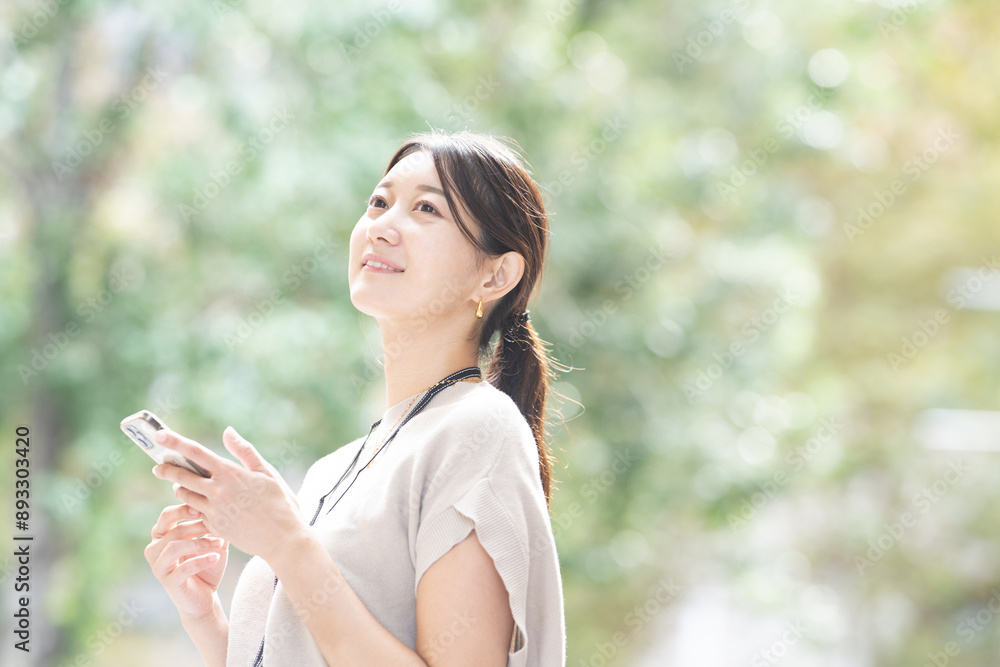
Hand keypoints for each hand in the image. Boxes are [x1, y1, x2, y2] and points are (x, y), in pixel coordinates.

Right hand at [144, 503, 228, 619]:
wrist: (206, 597)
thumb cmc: (207, 564)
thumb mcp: (213, 540)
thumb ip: (213, 525)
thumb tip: (221, 507)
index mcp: (162, 535)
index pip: (167, 515)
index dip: (183, 509)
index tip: (202, 509)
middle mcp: (155, 549)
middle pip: (173, 530)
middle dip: (197, 527)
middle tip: (217, 528)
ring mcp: (158, 567)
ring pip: (174, 547)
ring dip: (200, 543)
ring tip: (219, 543)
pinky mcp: (168, 582)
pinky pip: (183, 568)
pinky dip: (202, 560)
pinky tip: (216, 557)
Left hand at [152, 426, 305, 561]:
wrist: (283, 539)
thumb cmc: (280, 503)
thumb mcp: (267, 472)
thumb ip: (244, 451)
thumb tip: (227, 431)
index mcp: (230, 474)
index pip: (196, 453)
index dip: (175, 442)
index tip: (160, 435)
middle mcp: (218, 491)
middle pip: (181, 476)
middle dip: (166, 469)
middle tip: (158, 466)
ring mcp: (214, 511)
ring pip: (184, 496)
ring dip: (180, 488)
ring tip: (181, 484)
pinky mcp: (213, 527)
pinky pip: (196, 513)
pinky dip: (194, 506)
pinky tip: (200, 504)